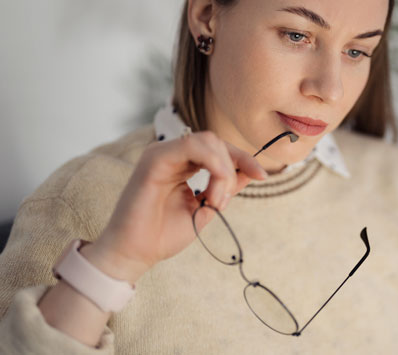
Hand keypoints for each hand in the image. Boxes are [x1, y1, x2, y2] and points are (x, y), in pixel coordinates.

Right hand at [81, 131, 267, 282]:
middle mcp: (172, 155)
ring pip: (208, 141)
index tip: (263, 176)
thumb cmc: (163, 235)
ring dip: (223, 170)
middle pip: (217, 142)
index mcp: (182, 165)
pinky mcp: (154, 159)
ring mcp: (161, 154)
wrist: (134, 255)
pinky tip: (213, 188)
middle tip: (223, 202)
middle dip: (234, 168)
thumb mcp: (205, 209)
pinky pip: (191, 146)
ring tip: (216, 201)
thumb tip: (250, 172)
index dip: (244, 159)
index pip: (219, 149)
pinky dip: (212, 164)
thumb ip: (225, 188)